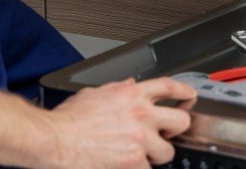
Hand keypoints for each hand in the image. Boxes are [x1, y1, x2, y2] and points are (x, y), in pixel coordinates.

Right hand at [43, 77, 196, 167]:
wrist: (56, 140)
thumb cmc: (68, 120)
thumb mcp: (95, 93)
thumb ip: (117, 89)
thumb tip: (130, 85)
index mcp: (131, 94)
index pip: (169, 87)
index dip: (184, 91)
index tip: (190, 96)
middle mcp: (140, 114)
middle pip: (180, 121)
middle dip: (175, 130)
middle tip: (166, 134)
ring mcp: (140, 139)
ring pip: (167, 152)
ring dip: (155, 155)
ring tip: (139, 154)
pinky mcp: (134, 162)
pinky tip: (125, 165)